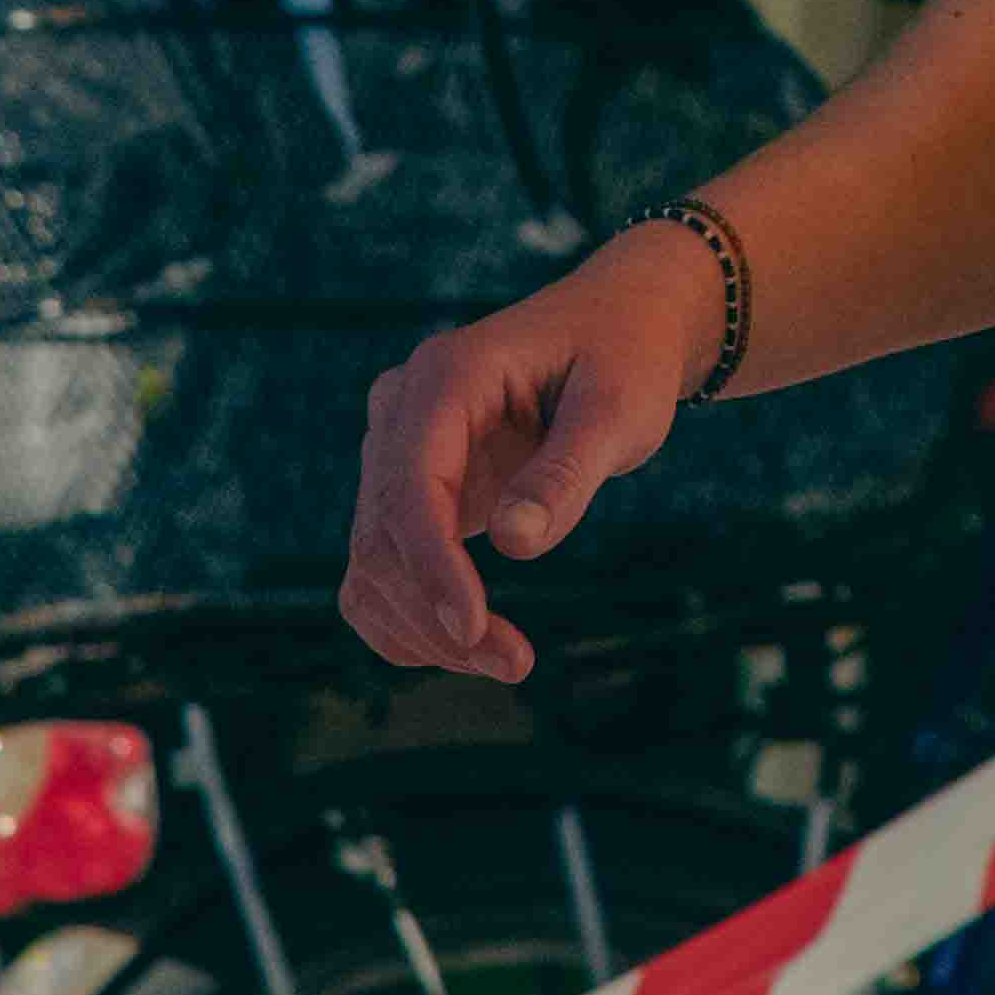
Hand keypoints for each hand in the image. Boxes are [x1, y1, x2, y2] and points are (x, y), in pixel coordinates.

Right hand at [338, 232, 721, 679]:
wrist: (615, 330)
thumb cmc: (623, 359)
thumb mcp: (618, 408)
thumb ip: (568, 472)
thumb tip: (515, 543)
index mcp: (447, 375)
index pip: (412, 481)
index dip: (432, 563)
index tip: (472, 629)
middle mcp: (403, 410)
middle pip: (383, 531)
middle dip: (436, 611)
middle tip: (516, 665)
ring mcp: (396, 450)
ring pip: (371, 560)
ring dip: (423, 627)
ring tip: (509, 662)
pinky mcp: (407, 489)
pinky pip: (379, 567)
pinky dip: (410, 617)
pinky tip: (468, 648)